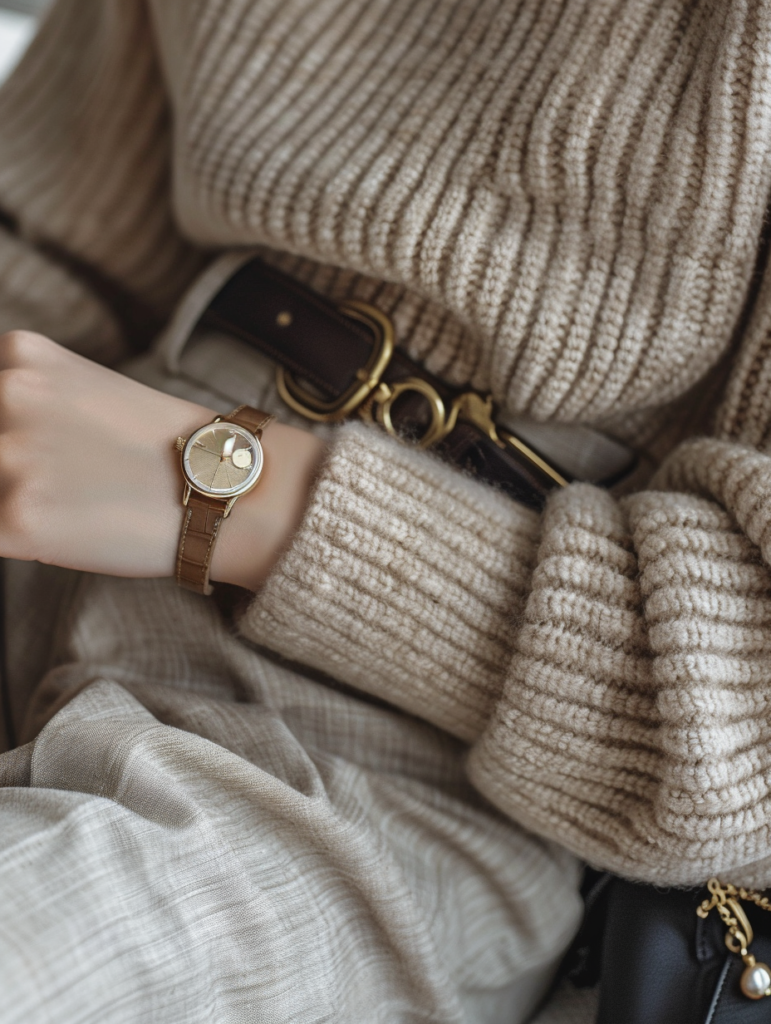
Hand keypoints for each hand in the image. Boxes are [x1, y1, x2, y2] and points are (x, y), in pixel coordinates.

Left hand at [0, 330, 324, 588]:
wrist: (226, 490)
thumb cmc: (164, 449)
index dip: (5, 435)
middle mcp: (9, 395)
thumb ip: (28, 403)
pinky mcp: (18, 521)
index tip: (24, 454)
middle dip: (9, 468)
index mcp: (22, 356)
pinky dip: (14, 538)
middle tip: (61, 481)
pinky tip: (51, 537)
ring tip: (64, 508)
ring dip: (12, 503)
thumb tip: (3, 445)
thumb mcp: (83, 393)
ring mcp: (12, 458)